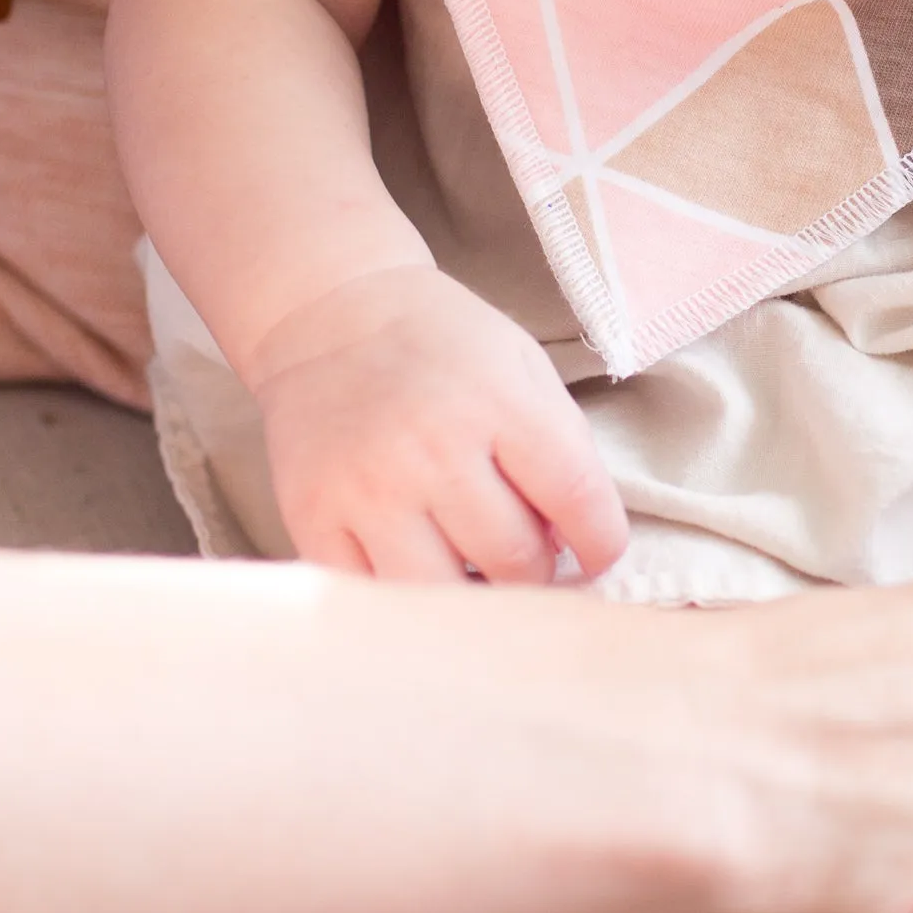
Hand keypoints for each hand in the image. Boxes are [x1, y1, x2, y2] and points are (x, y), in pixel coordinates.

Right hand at [248, 266, 625, 584]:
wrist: (326, 315)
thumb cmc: (437, 342)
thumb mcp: (520, 364)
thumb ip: (560, 446)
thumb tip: (571, 544)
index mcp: (497, 401)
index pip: (577, 500)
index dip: (601, 543)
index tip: (595, 555)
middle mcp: (432, 449)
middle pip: (514, 559)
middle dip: (535, 570)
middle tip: (525, 556)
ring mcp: (368, 489)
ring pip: (446, 595)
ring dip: (473, 593)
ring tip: (474, 566)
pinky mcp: (312, 517)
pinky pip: (374, 595)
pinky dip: (404, 596)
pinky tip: (417, 565)